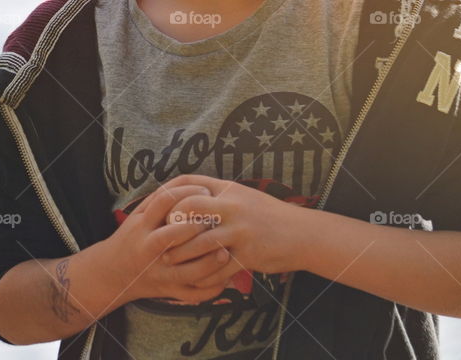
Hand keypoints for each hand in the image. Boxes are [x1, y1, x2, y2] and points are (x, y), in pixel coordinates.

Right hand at [103, 184, 236, 304]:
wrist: (113, 273)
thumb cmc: (133, 237)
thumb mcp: (139, 215)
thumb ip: (160, 199)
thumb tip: (193, 181)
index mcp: (142, 225)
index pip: (164, 203)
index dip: (188, 194)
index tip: (207, 192)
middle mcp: (148, 248)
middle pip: (172, 236)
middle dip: (197, 226)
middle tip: (218, 219)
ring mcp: (158, 272)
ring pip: (185, 271)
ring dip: (208, 262)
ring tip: (225, 251)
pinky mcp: (168, 291)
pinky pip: (191, 294)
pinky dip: (209, 289)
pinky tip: (225, 278)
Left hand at [154, 174, 302, 282]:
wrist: (303, 233)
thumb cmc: (269, 215)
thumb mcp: (243, 196)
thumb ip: (218, 196)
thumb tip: (189, 198)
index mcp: (228, 189)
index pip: (188, 182)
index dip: (167, 193)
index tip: (157, 208)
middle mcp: (232, 206)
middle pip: (188, 208)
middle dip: (171, 225)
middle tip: (161, 238)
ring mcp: (240, 230)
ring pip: (200, 242)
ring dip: (182, 254)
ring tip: (171, 261)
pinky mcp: (248, 254)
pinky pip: (218, 268)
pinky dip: (203, 275)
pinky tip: (195, 278)